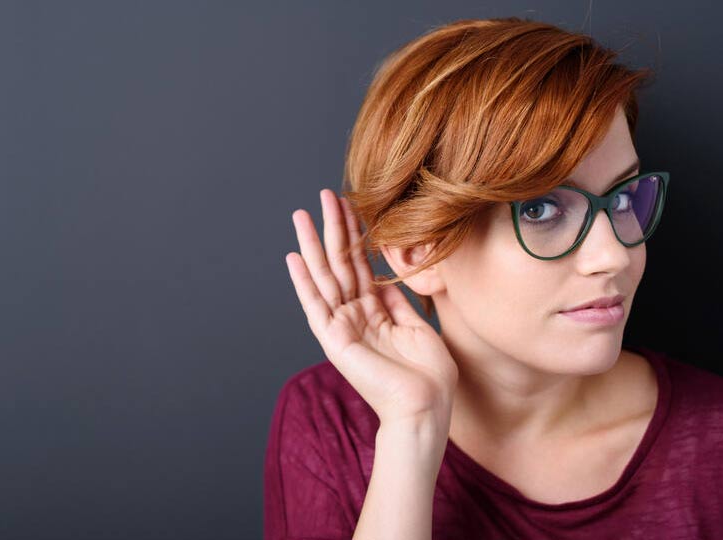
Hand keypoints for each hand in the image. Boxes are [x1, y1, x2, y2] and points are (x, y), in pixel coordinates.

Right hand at [285, 189, 458, 427]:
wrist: (426, 407)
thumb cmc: (428, 376)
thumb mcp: (417, 328)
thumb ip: (398, 302)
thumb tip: (386, 278)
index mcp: (374, 312)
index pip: (360, 264)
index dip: (355, 234)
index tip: (351, 204)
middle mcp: (354, 316)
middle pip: (340, 263)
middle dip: (332, 228)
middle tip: (324, 194)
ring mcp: (342, 327)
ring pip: (324, 277)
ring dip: (312, 245)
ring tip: (301, 214)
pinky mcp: (334, 341)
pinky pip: (316, 306)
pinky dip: (303, 282)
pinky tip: (293, 256)